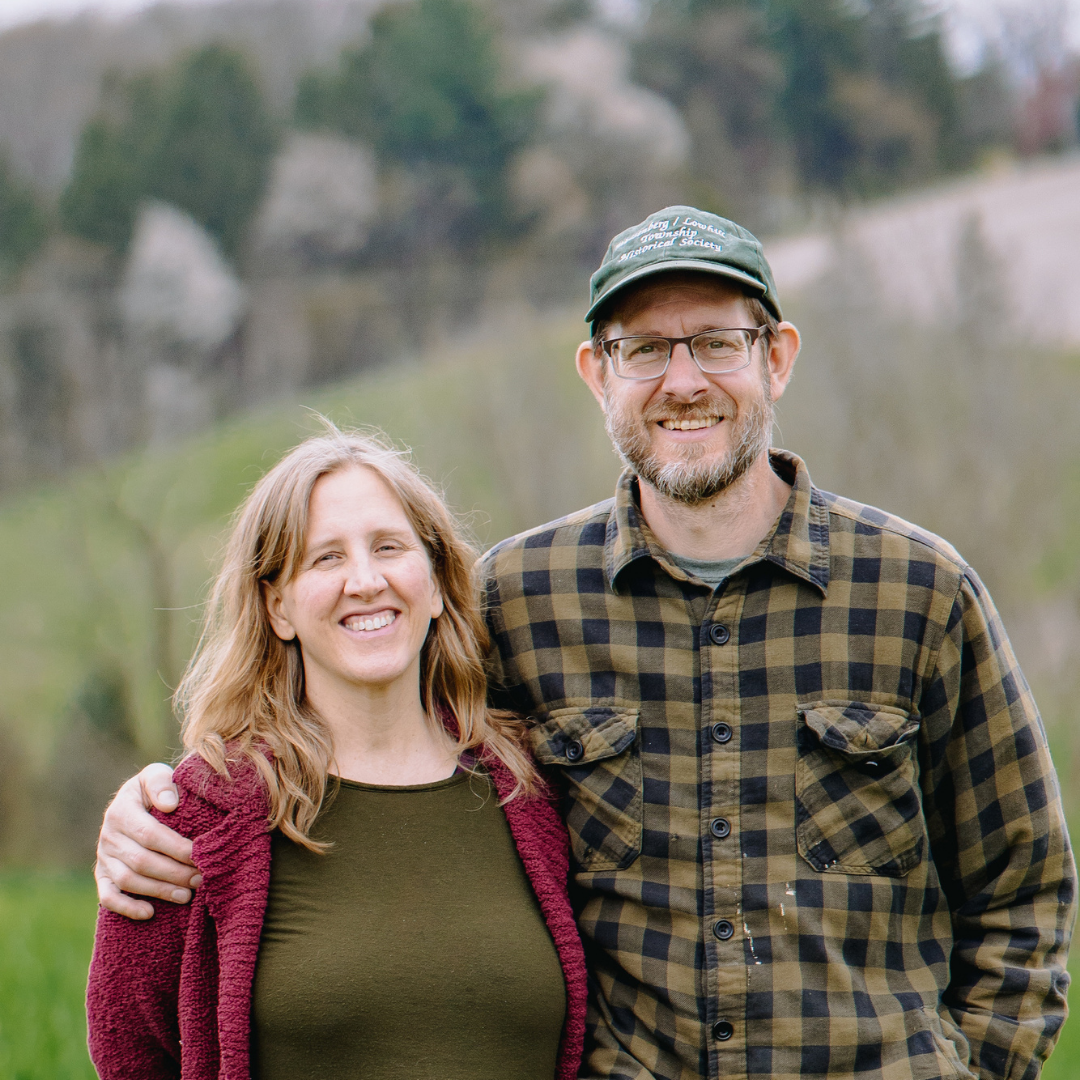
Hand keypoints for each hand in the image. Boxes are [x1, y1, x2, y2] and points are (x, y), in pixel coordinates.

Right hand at [94, 763, 200, 919]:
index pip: (150, 834)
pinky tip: (150, 913)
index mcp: (121, 810)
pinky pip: (107, 896)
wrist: (137, 800)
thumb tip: (170, 804)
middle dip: (174, 872)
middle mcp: (108, 835)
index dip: (176, 847)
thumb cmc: (155, 789)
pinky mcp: (102, 874)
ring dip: (159, 891)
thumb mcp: (156, 775)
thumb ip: (161, 782)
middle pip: (141, 861)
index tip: (200, 855)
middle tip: (201, 879)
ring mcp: (103, 857)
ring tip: (187, 895)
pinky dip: (126, 907)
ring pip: (128, 880)